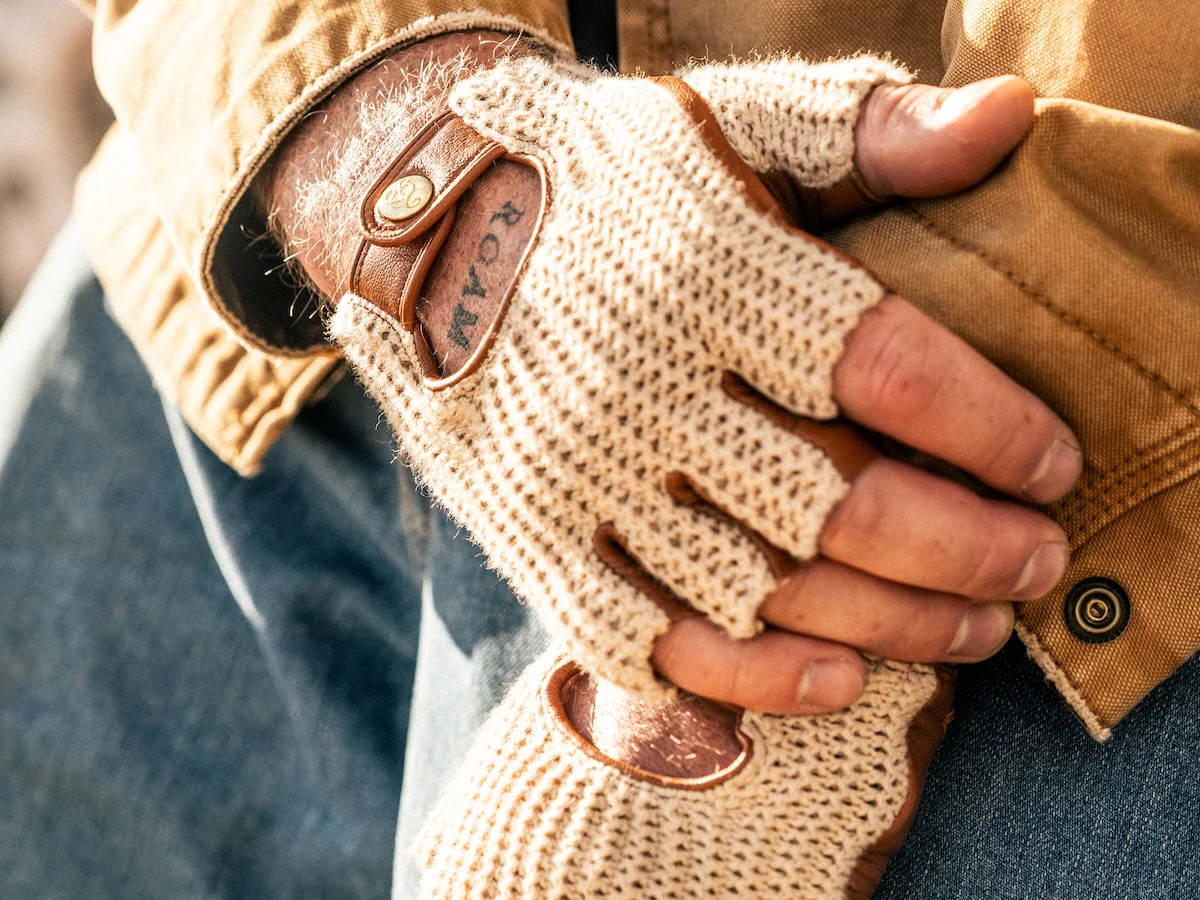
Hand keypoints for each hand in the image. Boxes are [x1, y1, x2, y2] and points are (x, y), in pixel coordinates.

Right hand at [268, 42, 1075, 714]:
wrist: (429, 226)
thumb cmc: (603, 178)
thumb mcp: (727, 120)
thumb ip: (867, 127)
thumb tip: (1011, 116)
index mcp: (703, 266)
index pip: (883, 365)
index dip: (989, 428)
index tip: (1051, 464)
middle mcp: (638, 378)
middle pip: (837, 500)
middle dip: (967, 548)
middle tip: (1038, 564)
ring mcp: (578, 471)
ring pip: (758, 589)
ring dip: (891, 626)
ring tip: (975, 627)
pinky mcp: (532, 534)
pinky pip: (647, 638)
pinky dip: (751, 678)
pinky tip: (839, 679)